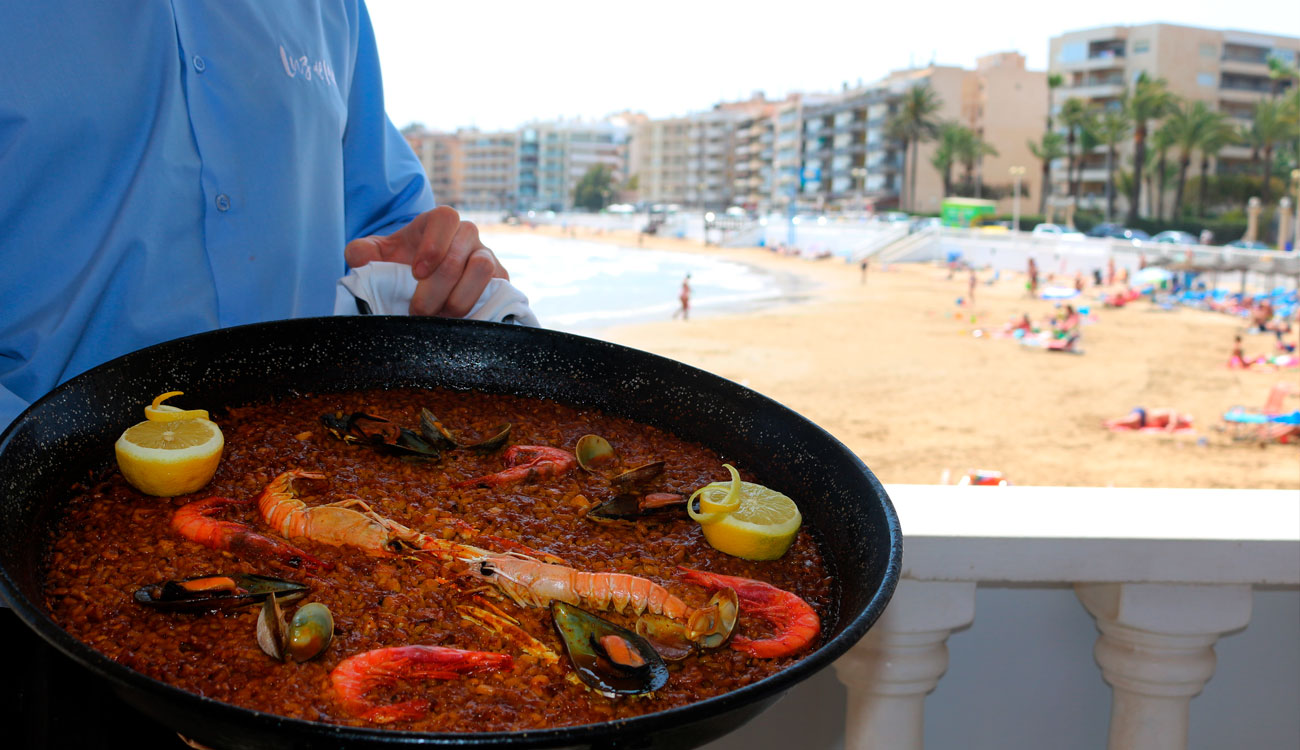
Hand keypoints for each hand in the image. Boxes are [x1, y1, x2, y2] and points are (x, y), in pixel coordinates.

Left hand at [344, 206, 508, 316]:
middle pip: (460, 253)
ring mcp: (486, 256)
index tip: (416, 273)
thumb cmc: (401, 264)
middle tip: (418, 311)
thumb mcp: (377, 256)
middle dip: (437, 288)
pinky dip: (478, 308)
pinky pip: (498, 290)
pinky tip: (458, 323)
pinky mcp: (500, 281)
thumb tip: (360, 256)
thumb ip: (362, 252)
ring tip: (439, 318)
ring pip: (483, 269)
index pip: (445, 218)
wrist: (423, 285)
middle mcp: (467, 235)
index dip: (433, 245)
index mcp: (439, 221)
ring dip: (458, 298)